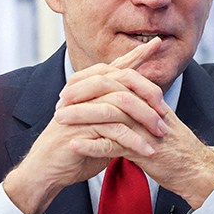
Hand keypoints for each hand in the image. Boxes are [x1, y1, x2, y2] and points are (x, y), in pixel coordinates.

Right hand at [3, 39, 167, 213]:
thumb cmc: (75, 149)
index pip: (115, 66)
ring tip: (161, 134)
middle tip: (165, 111)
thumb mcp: (100, 128)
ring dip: (144, 120)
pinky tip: (147, 151)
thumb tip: (142, 107)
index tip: (157, 43)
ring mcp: (80, 108)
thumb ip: (117, 114)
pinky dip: (133, 140)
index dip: (136, 54)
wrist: (47, 170)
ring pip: (120, 103)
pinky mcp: (80, 128)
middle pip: (121, 80)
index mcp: (87, 89)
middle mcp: (82, 93)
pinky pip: (113, 129)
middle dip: (148, 93)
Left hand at [55, 57, 213, 208]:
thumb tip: (112, 94)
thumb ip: (136, 104)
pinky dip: (92, 145)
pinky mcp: (144, 150)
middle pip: (109, 89)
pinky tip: (74, 145)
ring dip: (81, 116)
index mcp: (148, 98)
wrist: (195, 171)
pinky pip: (114, 145)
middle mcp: (147, 108)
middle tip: (60, 101)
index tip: (68, 88)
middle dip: (81, 93)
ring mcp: (145, 128)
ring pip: (109, 114)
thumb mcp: (153, 119)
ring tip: (60, 120)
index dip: (89, 80)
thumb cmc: (171, 146)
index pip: (115, 76)